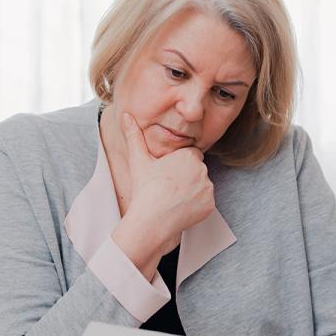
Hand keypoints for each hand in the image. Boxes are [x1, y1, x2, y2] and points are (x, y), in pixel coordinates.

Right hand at [117, 112, 214, 256]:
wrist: (151, 220)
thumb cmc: (144, 189)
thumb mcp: (138, 160)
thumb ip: (134, 135)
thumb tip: (125, 115)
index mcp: (189, 156)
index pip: (191, 155)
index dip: (179, 164)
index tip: (168, 174)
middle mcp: (202, 170)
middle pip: (197, 170)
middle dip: (187, 177)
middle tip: (169, 187)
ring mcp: (208, 189)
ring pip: (202, 186)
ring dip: (192, 191)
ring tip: (174, 198)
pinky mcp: (210, 205)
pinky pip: (205, 202)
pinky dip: (197, 205)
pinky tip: (181, 208)